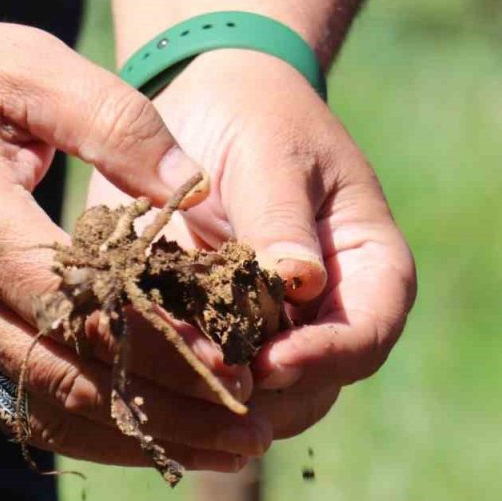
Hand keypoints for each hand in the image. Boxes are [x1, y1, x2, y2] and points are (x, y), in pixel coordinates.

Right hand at [0, 7, 272, 469]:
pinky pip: (20, 391)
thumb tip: (196, 192)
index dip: (164, 351)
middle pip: (73, 382)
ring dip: (135, 437)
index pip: (86, 314)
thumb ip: (117, 122)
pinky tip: (146, 430)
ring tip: (218, 455)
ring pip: (48, 405)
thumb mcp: (21, 65)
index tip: (237, 375)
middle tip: (252, 439)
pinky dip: (88, 417)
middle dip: (168, 419)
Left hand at [86, 49, 416, 438]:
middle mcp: (324, 314)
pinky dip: (170, 375)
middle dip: (261, 395)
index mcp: (367, 268)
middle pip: (311, 387)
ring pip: (252, 397)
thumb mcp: (272, 154)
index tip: (271, 361)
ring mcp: (268, 332)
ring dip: (209, 395)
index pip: (367, 334)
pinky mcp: (211, 334)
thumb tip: (300, 283)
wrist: (204, 103)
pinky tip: (134, 359)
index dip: (326, 357)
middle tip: (203, 386)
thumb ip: (280, 219)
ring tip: (163, 375)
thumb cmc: (257, 117)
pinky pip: (196, 374)